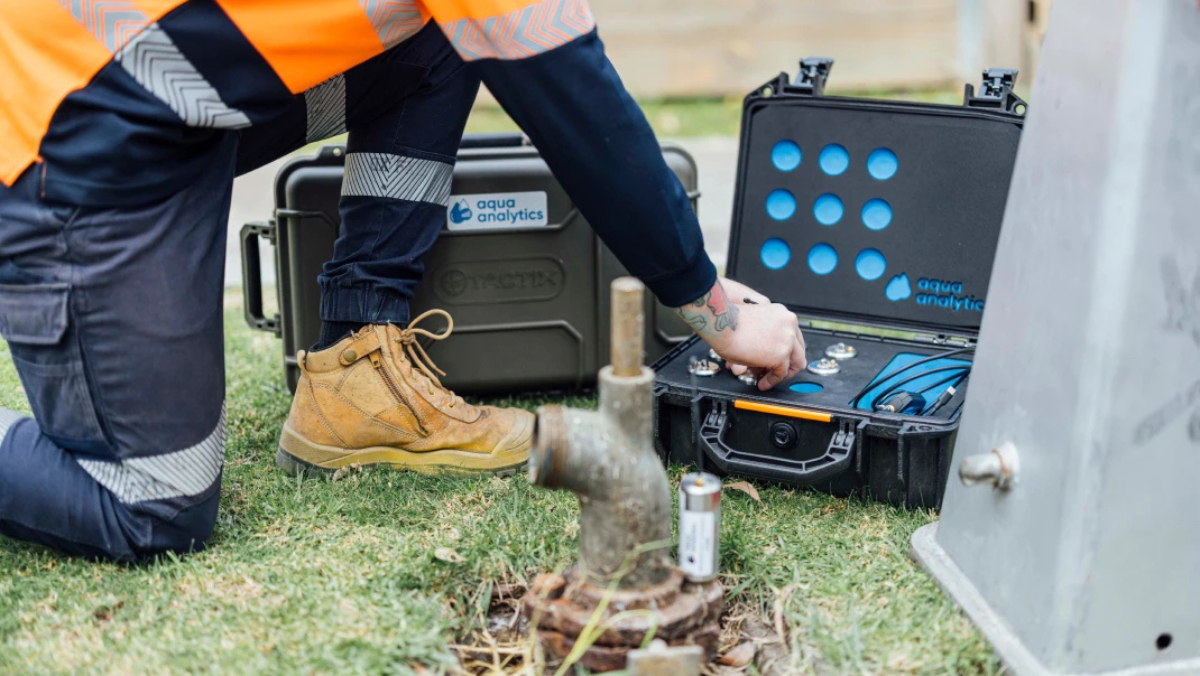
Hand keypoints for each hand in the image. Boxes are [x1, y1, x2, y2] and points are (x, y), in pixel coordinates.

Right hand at [675, 279, 806, 390]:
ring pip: (795, 363)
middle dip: (788, 365)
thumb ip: (765, 335)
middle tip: (777, 372)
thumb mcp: (754, 323)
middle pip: (799, 350)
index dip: (786, 352)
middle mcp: (789, 324)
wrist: (721, 323)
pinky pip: (781, 373)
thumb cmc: (729, 320)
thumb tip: (763, 354)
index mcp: (782, 314)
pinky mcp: (781, 355)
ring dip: (781, 374)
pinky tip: (762, 382)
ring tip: (768, 380)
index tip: (777, 359)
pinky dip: (772, 381)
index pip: (794, 337)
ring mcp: (787, 340)